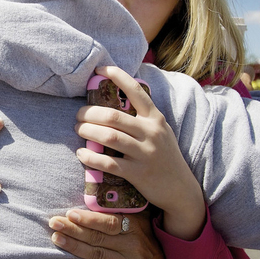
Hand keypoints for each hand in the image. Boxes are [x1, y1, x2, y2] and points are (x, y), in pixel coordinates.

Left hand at [49, 208, 163, 258]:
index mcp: (133, 226)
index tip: (69, 214)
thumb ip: (117, 208)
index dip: (88, 219)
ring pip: (96, 255)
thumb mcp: (135, 217)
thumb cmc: (140, 233)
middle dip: (73, 230)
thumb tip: (91, 191)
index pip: (108, 223)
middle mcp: (132, 245)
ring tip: (56, 239)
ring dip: (73, 247)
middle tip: (54, 223)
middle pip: (97, 238)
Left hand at [75, 66, 205, 240]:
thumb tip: (113, 101)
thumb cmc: (164, 156)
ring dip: (87, 131)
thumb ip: (142, 117)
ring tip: (79, 130)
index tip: (100, 69)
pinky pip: (109, 163)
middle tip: (79, 115)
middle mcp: (151, 133)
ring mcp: (145, 154)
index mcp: (155, 119)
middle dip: (90, 112)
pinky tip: (81, 154)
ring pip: (109, 137)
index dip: (117, 77)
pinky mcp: (138, 174)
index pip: (136, 91)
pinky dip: (91, 157)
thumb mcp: (160, 131)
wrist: (181, 189)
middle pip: (113, 116)